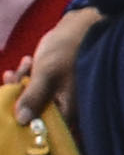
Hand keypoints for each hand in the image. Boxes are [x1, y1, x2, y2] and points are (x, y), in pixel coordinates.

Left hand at [12, 6, 96, 125]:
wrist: (83, 26)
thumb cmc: (70, 50)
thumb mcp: (47, 73)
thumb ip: (33, 96)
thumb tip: (21, 120)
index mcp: (69, 109)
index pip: (46, 128)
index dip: (26, 124)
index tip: (10, 112)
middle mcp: (66, 106)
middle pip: (35, 113)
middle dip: (18, 98)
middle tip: (10, 80)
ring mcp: (60, 93)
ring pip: (33, 97)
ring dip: (21, 84)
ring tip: (18, 68)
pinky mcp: (55, 81)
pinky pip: (36, 85)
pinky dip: (28, 76)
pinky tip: (27, 62)